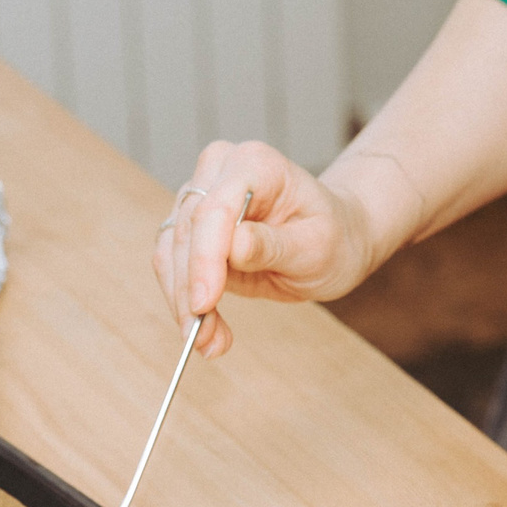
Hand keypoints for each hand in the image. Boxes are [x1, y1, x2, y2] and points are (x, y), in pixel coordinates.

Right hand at [153, 140, 383, 356]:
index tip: (205, 304)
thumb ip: (273, 245)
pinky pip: (172, 265)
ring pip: (171, 252)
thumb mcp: (317, 246)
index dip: (204, 259)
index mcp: (255, 164)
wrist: (335, 239)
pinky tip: (206, 332)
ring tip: (210, 343)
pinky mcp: (189, 227)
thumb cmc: (333, 236)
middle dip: (191, 291)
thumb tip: (232, 247)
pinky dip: (183, 301)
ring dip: (183, 302)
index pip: (214, 210)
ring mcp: (199, 196)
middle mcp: (219, 171)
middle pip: (187, 232)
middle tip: (205, 340)